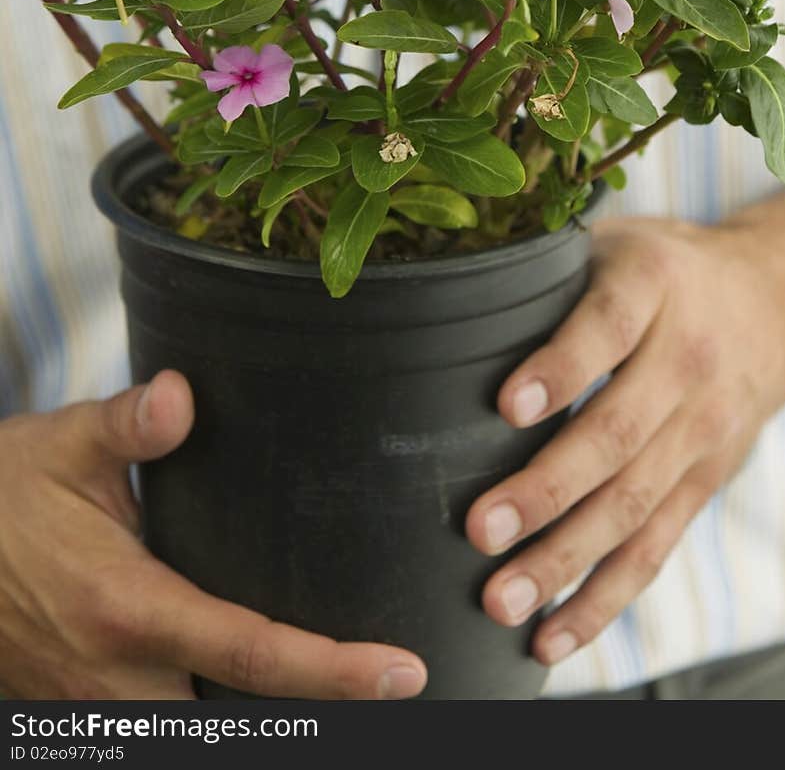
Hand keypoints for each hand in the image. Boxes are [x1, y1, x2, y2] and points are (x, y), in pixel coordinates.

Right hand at [0, 371, 426, 699]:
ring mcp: (95, 709)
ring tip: (337, 694)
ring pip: (195, 735)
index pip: (250, 653)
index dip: (333, 671)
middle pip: (237, 726)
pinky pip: (162, 730)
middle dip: (310, 719)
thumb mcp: (61, 444)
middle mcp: (115, 679)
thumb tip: (181, 395)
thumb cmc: (4, 493)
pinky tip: (255, 691)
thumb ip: (126, 424)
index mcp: (126, 610)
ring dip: (262, 722)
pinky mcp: (82, 714)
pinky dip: (212, 716)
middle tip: (383, 690)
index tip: (399, 673)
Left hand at [466, 214, 784, 665]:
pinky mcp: (704, 482)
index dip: (562, 367)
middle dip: (547, 489)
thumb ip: (547, 268)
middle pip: (618, 434)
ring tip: (502, 598)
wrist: (775, 305)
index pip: (608, 328)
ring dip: (566, 559)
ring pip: (634, 504)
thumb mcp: (615, 242)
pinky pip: (655, 547)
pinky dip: (605, 598)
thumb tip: (437, 299)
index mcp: (654, 286)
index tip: (506, 406)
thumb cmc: (661, 269)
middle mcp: (685, 361)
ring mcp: (701, 430)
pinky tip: (552, 635)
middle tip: (480, 529)